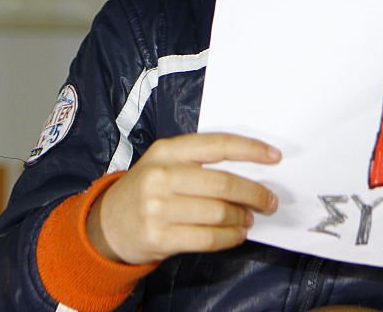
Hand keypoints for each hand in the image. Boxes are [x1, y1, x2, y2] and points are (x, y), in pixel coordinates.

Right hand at [86, 132, 280, 263]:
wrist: (107, 223)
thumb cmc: (146, 189)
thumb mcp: (164, 164)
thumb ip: (198, 162)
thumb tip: (250, 173)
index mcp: (166, 151)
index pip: (217, 144)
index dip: (250, 149)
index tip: (275, 156)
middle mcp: (161, 176)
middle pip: (223, 183)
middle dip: (254, 193)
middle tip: (269, 201)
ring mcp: (157, 208)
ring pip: (218, 212)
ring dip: (241, 217)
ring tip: (248, 218)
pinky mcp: (159, 237)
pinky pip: (207, 238)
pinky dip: (229, 237)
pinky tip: (236, 234)